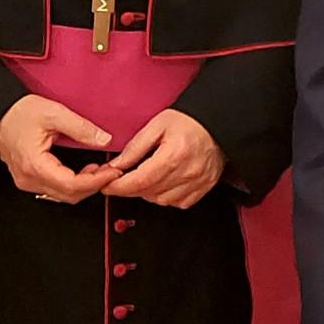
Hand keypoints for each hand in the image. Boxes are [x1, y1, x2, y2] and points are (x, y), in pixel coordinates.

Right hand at [0, 94, 119, 202]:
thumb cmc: (18, 113)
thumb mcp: (53, 113)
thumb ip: (80, 127)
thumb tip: (103, 140)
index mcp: (35, 165)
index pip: (72, 185)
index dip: (96, 181)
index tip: (112, 172)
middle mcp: (29, 179)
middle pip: (69, 195)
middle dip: (94, 185)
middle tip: (110, 170)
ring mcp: (28, 182)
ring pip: (63, 196)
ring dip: (84, 186)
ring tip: (100, 170)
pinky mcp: (29, 180)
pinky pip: (55, 190)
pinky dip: (73, 184)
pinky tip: (84, 172)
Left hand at [101, 109, 224, 207]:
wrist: (217, 123)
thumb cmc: (189, 121)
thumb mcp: (156, 126)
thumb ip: (135, 148)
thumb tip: (116, 166)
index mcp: (174, 155)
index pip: (139, 181)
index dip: (118, 187)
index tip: (106, 185)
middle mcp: (187, 172)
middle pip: (148, 192)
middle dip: (129, 189)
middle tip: (120, 179)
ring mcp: (198, 182)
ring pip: (162, 201)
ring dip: (147, 193)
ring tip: (144, 177)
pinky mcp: (204, 187)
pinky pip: (178, 203)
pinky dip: (166, 197)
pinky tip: (162, 183)